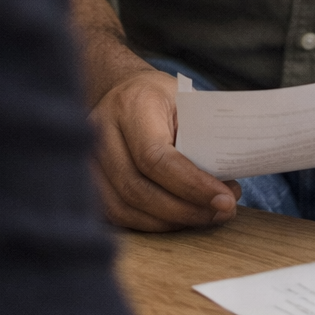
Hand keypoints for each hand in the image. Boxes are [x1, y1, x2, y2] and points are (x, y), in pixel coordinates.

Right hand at [89, 69, 240, 231]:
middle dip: (185, 210)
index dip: (191, 185)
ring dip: (170, 222)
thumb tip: (228, 183)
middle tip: (222, 212)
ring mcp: (88, 158)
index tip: (224, 200)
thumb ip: (204, 137)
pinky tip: (177, 218)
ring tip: (205, 216)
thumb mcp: (189, 102)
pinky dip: (150, 223)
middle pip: (137, 188)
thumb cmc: (164, 99)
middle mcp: (101, 131)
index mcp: (131, 105)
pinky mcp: (87, 179)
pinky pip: (115, 214)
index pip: (155, 157)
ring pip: (124, 207)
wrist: (125, 91)